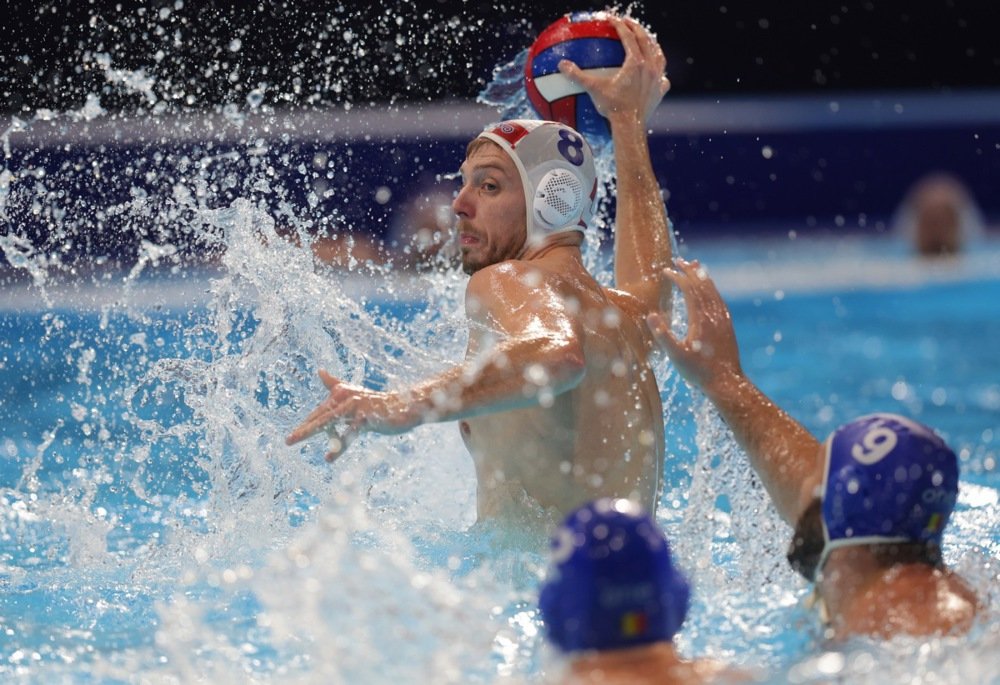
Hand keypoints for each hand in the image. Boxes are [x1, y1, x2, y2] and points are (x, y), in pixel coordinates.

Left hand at [285, 369, 411, 461]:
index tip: (292, 438)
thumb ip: (335, 384)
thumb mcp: (354, 394)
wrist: (404, 406)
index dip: (307, 424)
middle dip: (304, 429)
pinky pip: (349, 434)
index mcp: (341, 393)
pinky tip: (329, 458)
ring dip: (311, 432)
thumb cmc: (376, 403)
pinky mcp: (367, 418)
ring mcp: (356, 407)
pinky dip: (339, 447)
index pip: (320, 411)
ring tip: (299, 443)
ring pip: (330, 421)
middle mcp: (346, 397)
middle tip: (288, 441)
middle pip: (321, 415)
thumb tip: (319, 371)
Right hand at [557, 15, 669, 125]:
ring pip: (658, 54)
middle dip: (636, 28)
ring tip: (646, 41)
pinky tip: (656, 73)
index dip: (619, 25)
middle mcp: (649, 67)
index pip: (628, 36)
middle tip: (628, 23)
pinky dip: (659, 71)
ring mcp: (657, 79)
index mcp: (635, 62)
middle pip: (646, 40)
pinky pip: (663, 76)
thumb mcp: (593, 89)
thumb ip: (577, 75)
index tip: (612, 19)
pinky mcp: (660, 91)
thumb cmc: (612, 107)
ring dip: (652, 45)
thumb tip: (561, 64)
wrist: (630, 126)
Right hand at [646, 259, 742, 391]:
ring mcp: (722, 320)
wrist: (727, 383)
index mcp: (700, 319)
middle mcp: (713, 315)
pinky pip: (719, 300)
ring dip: (702, 277)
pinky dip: (712, 289)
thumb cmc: (699, 372)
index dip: (677, 277)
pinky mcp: (727, 326)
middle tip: (679, 260)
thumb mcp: (676, 356)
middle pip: (702, 285)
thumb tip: (651, 315)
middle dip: (690, 271)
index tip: (666, 270)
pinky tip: (709, 290)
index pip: (689, 290)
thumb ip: (663, 335)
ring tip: (695, 266)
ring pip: (713, 291)